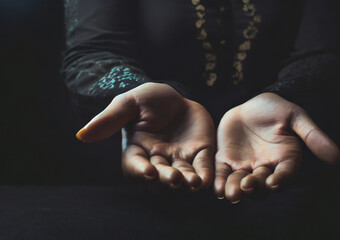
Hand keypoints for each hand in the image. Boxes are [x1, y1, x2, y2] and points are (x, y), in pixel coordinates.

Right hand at [76, 83, 214, 189]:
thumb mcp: (128, 104)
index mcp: (137, 150)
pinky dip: (205, 174)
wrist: (176, 95)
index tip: (149, 171)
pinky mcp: (200, 153)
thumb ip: (108, 120)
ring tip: (194, 182)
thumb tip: (81, 135)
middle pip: (161, 174)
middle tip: (174, 178)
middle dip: (167, 178)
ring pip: (183, 174)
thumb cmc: (147, 100)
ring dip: (187, 180)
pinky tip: (208, 179)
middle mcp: (158, 158)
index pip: (135, 165)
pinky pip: (203, 166)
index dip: (140, 170)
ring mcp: (179, 158)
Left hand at [214, 93, 339, 202]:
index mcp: (285, 159)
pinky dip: (218, 181)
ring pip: (240, 183)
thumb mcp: (296, 117)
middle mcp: (265, 167)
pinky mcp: (226, 161)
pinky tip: (214, 186)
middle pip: (261, 185)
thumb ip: (313, 136)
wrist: (253, 104)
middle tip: (246, 186)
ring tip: (230, 193)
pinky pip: (222, 174)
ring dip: (235, 189)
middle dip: (254, 187)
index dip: (280, 180)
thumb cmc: (278, 109)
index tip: (272, 182)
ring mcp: (245, 166)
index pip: (285, 175)